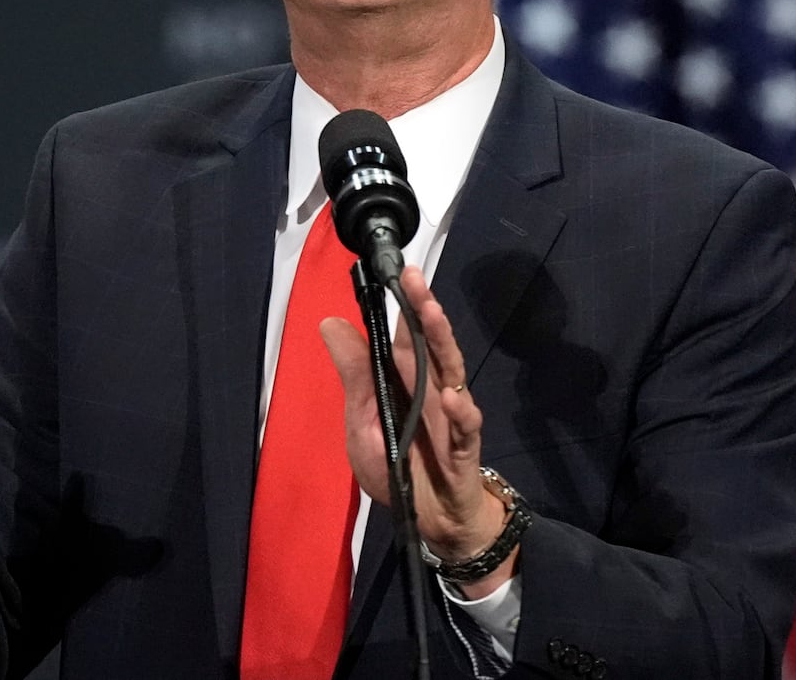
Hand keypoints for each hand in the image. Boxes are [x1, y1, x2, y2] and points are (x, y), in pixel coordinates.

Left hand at [321, 265, 514, 594]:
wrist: (432, 523)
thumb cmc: (398, 468)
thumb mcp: (362, 422)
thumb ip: (354, 375)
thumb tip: (330, 322)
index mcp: (407, 382)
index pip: (405, 336)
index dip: (404, 305)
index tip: (397, 272)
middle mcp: (432, 390)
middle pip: (430, 344)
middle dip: (423, 309)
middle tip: (414, 276)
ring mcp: (451, 417)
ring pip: (451, 372)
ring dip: (442, 343)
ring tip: (431, 314)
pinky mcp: (463, 449)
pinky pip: (466, 427)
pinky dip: (461, 412)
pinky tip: (451, 395)